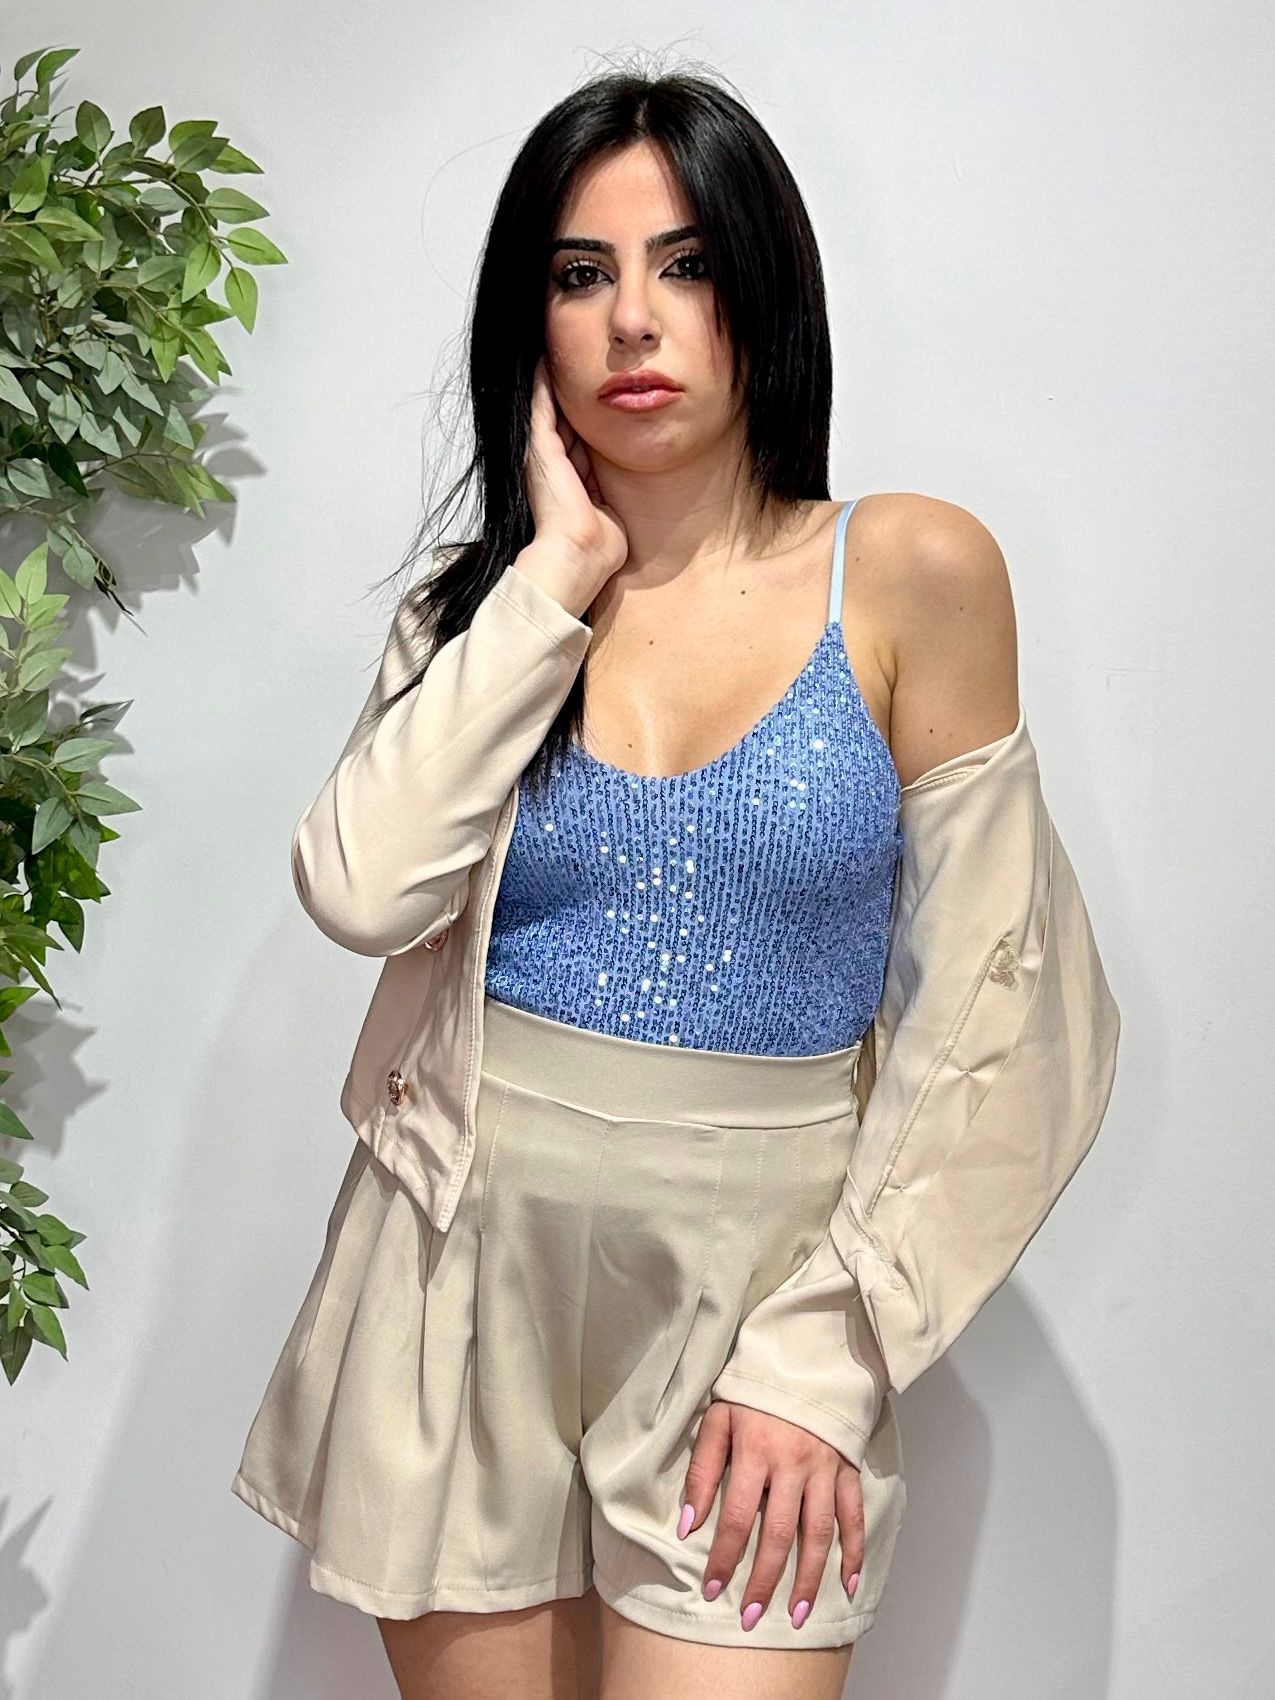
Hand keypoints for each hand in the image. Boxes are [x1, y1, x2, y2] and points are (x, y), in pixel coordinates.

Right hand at [523, 356, 627, 595]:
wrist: (579, 556)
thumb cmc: (597, 547)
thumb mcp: (609, 513)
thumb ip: (609, 496)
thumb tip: (622, 496)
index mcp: (570, 482)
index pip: (578, 441)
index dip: (584, 419)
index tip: (592, 395)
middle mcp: (553, 468)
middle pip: (564, 421)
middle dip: (569, 395)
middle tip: (571, 363)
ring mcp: (543, 458)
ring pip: (549, 409)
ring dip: (551, 383)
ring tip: (553, 352)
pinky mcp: (539, 449)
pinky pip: (540, 407)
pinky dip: (541, 384)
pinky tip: (543, 361)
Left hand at [677, 1399, 863, 1631]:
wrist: (803, 1360)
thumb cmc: (752, 1394)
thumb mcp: (718, 1420)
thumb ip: (702, 1471)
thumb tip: (689, 1525)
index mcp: (757, 1452)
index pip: (738, 1517)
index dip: (724, 1557)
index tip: (711, 1590)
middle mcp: (795, 1465)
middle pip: (780, 1535)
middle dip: (764, 1581)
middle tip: (750, 1618)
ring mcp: (826, 1470)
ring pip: (820, 1534)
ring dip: (808, 1578)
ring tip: (796, 1615)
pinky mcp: (848, 1470)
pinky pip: (854, 1516)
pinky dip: (855, 1551)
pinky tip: (848, 1583)